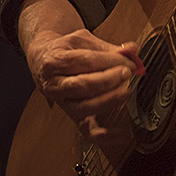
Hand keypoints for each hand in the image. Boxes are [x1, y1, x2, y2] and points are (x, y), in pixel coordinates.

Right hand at [26, 29, 144, 146]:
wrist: (43, 61)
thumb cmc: (64, 50)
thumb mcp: (82, 41)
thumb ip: (108, 47)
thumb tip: (132, 49)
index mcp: (55, 61)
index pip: (85, 61)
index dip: (110, 61)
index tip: (128, 61)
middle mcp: (54, 84)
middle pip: (81, 85)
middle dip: (107, 80)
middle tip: (126, 73)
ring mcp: (61, 102)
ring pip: (82, 107)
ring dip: (106, 101)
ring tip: (124, 92)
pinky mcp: (70, 115)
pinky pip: (85, 131)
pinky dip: (102, 135)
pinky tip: (119, 133)